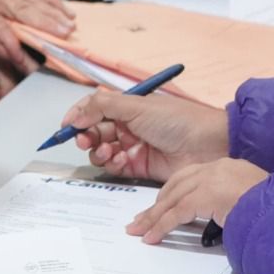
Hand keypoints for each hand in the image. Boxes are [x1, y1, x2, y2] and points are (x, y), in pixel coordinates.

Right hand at [61, 89, 228, 182]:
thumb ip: (102, 106)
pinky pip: (116, 167)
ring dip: (100, 151)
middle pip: (94, 131)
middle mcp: (129, 125)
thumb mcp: (137, 106)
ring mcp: (134, 146)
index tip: (66, 126)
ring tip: (110, 150)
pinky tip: (122, 160)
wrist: (208, 145)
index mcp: (128, 106)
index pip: (95, 109)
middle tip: (85, 140)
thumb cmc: (178, 120)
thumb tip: (75, 114)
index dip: (78, 116)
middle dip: (86, 136)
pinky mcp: (140, 167)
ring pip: (102, 151)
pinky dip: (113, 164)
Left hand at [127, 158, 267, 243]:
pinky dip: (162, 226)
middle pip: (175, 185)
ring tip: (140, 231)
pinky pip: (177, 213)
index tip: (157, 209)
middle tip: (140, 221)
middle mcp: (216, 168)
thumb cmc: (272, 210)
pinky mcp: (207, 195)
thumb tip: (218, 218)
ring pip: (172, 199)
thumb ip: (227, 204)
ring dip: (154, 217)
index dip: (170, 195)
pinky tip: (152, 237)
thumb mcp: (246, 202)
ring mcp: (212, 179)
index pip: (188, 178)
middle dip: (156, 206)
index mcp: (225, 168)